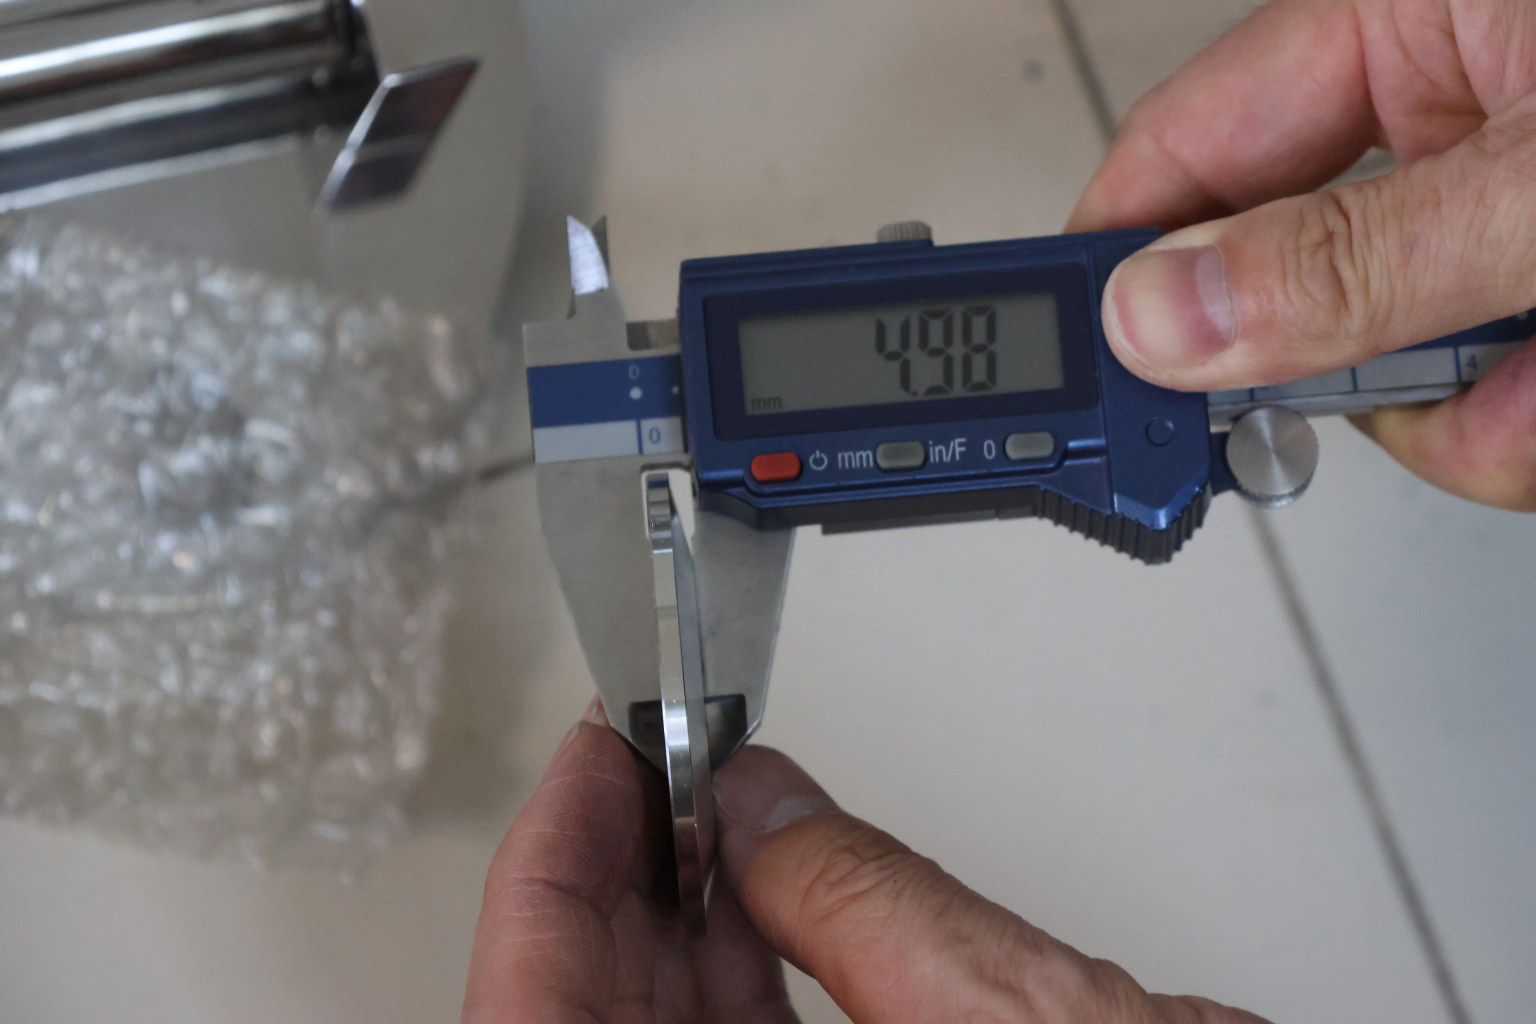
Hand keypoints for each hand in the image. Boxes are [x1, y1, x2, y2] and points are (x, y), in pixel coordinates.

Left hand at [463, 703, 1269, 1022]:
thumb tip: (764, 800)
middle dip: (621, 868)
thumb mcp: (998, 1012)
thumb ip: (859, 898)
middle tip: (641, 758)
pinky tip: (745, 887)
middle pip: (594, 1010)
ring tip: (688, 796)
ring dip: (672, 905)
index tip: (589, 761)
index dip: (554, 867)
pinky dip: (733, 960)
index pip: (538, 1012)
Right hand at [1067, 0, 1535, 510]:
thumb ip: (1354, 260)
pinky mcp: (1525, 289)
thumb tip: (1163, 319)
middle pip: (1279, 282)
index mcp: (1410, 19)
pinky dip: (1507, 423)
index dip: (1117, 261)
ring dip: (1453, 415)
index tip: (1074, 367)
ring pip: (1383, 366)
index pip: (1188, 142)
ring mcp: (1491, 211)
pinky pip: (1468, 395)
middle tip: (1311, 417)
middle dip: (1325, 372)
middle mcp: (1444, 116)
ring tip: (1528, 392)